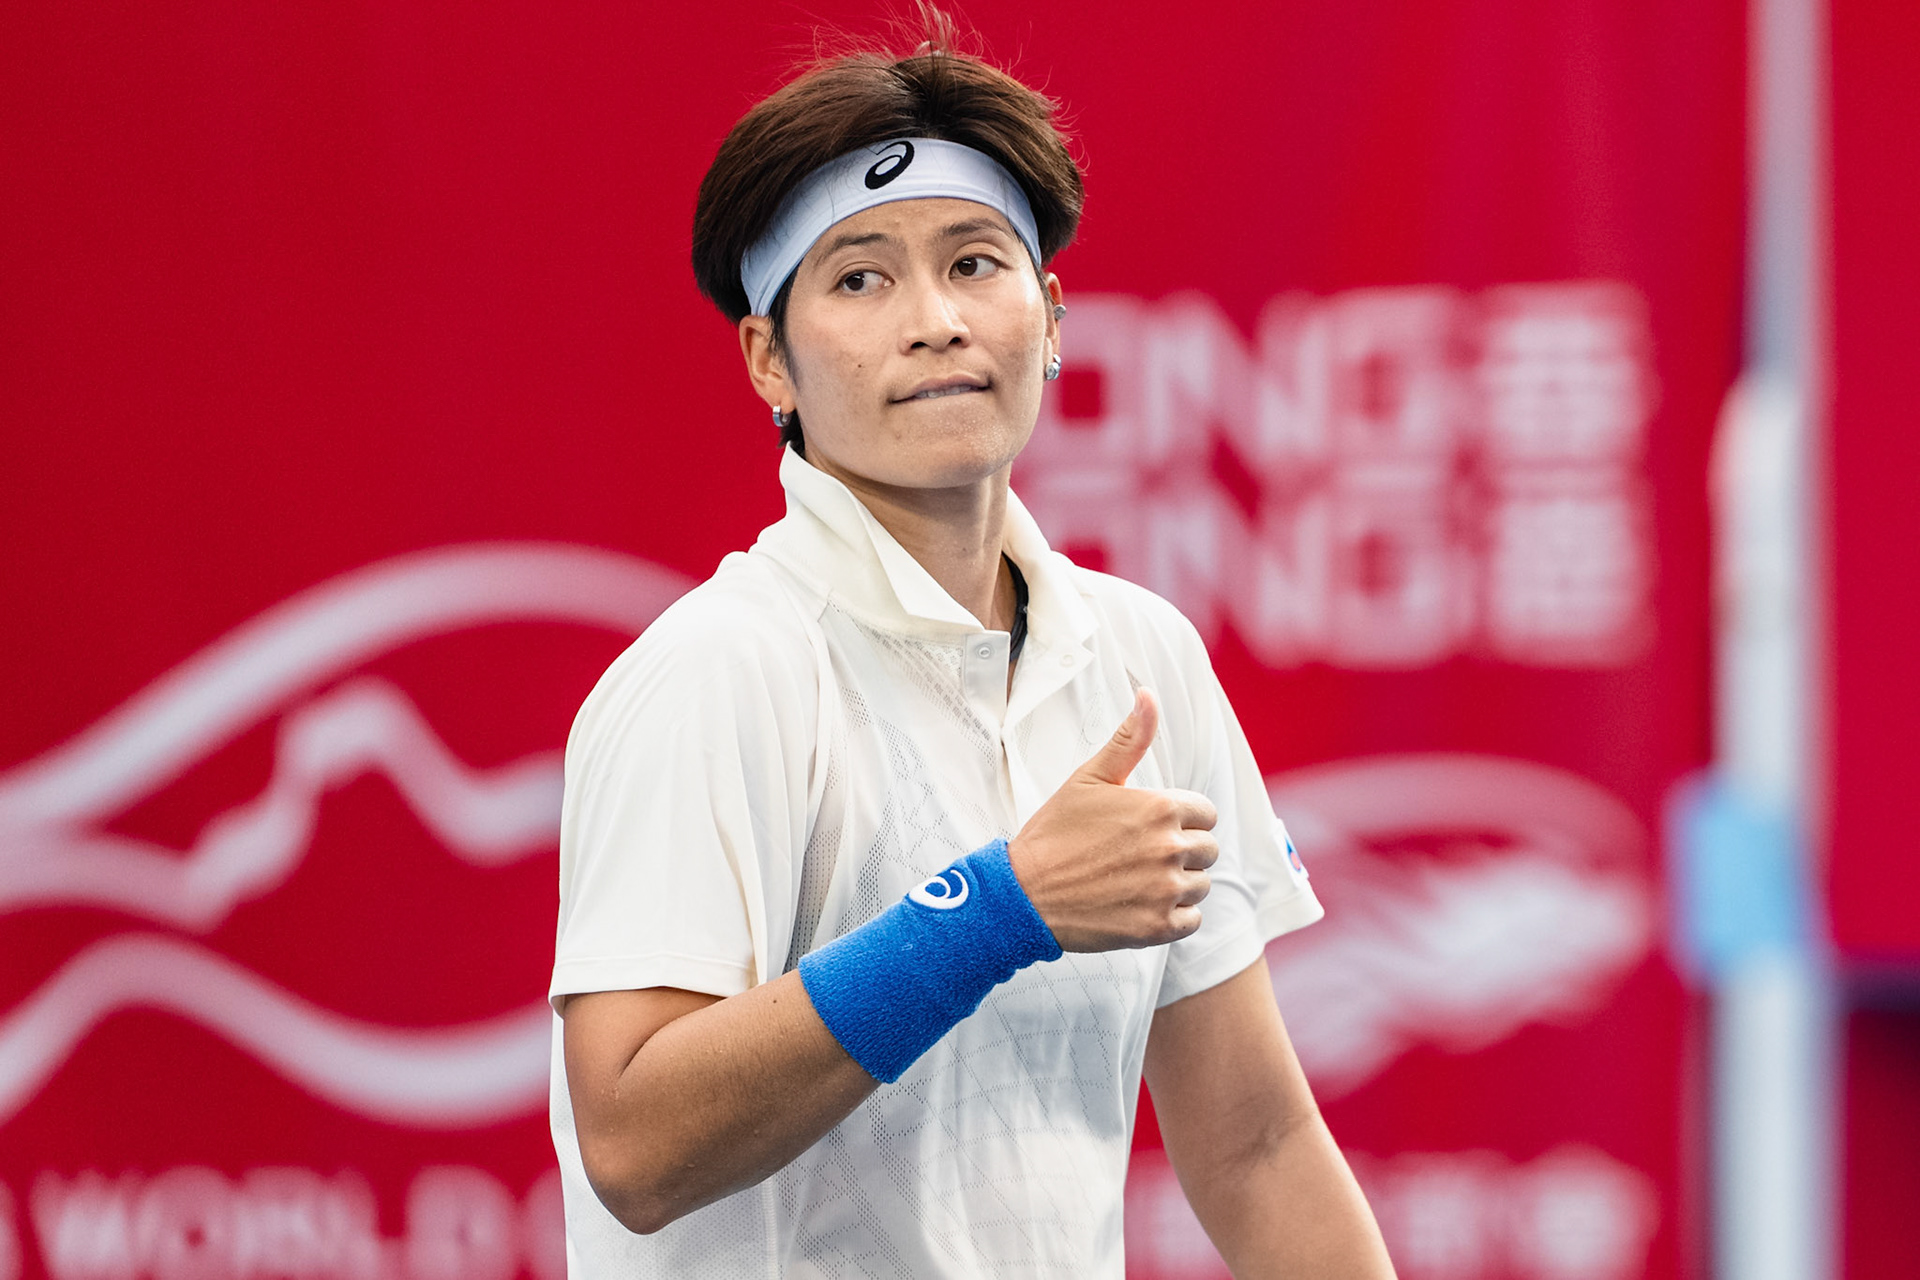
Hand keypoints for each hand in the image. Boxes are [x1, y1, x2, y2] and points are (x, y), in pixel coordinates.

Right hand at [1007, 688, 1218, 951]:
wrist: (1023, 893)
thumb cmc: (1053, 834)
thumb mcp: (1089, 778)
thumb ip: (1129, 740)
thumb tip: (1148, 696)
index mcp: (1160, 808)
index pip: (1205, 813)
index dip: (1180, 820)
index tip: (1151, 829)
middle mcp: (1169, 848)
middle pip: (1207, 849)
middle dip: (1182, 851)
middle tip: (1141, 856)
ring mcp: (1165, 889)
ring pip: (1200, 885)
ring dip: (1178, 884)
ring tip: (1137, 880)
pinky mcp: (1157, 927)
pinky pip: (1191, 920)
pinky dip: (1173, 916)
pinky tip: (1142, 905)